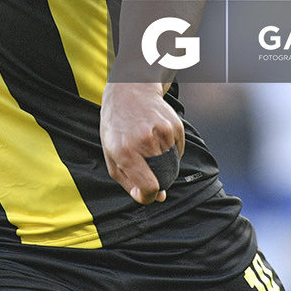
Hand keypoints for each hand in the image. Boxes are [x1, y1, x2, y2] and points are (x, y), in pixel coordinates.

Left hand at [100, 81, 184, 204]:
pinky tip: (156, 135)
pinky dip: (170, 149)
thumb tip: (155, 198)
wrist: (128, 92)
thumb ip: (130, 182)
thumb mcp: (111, 155)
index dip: (150, 195)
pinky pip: (178, 151)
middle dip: (156, 176)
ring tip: (147, 143)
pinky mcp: (175, 126)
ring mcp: (162, 132)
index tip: (147, 192)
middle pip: (162, 177)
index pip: (149, 187)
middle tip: (144, 162)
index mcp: (125, 151)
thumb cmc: (116, 128)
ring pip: (171, 164)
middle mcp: (144, 141)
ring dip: (162, 161)